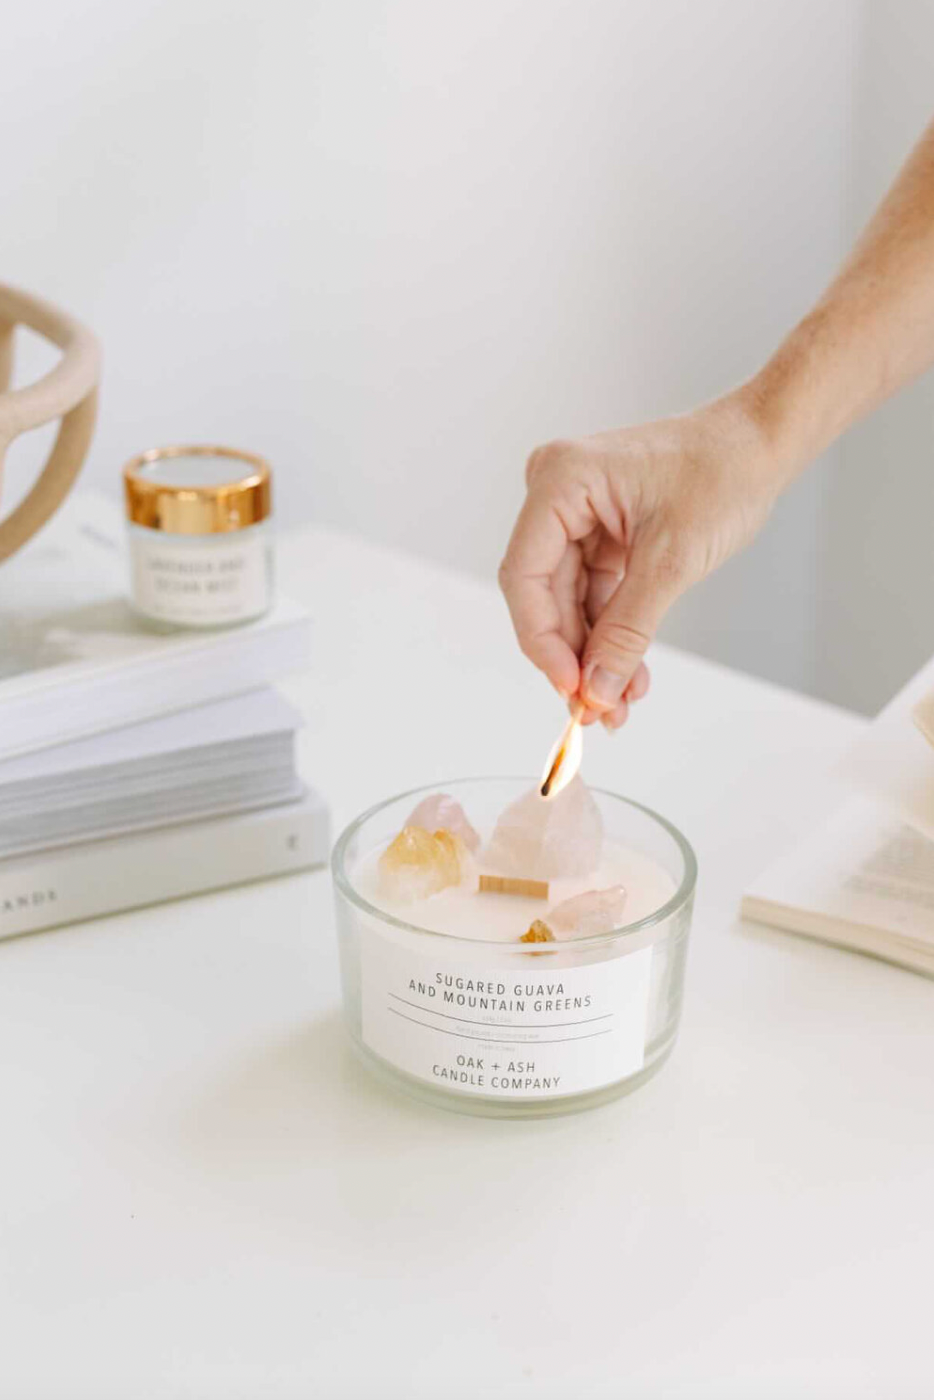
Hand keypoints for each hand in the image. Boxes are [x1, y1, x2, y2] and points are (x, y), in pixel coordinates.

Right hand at [498, 393, 780, 728]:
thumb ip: (627, 630)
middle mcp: (555, 494)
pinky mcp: (598, 534)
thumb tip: (596, 692)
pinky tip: (629, 674)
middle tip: (598, 710)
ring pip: (567, 603)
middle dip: (572, 656)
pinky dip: (610, 634)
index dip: (542, 641)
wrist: (761, 445)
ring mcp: (575, 515)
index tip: (571, 688)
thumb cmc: (723, 474)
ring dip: (593, 654)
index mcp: (560, 481)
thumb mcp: (671, 561)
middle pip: (542, 595)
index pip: (524, 577)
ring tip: (620, 703)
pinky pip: (592, 594)